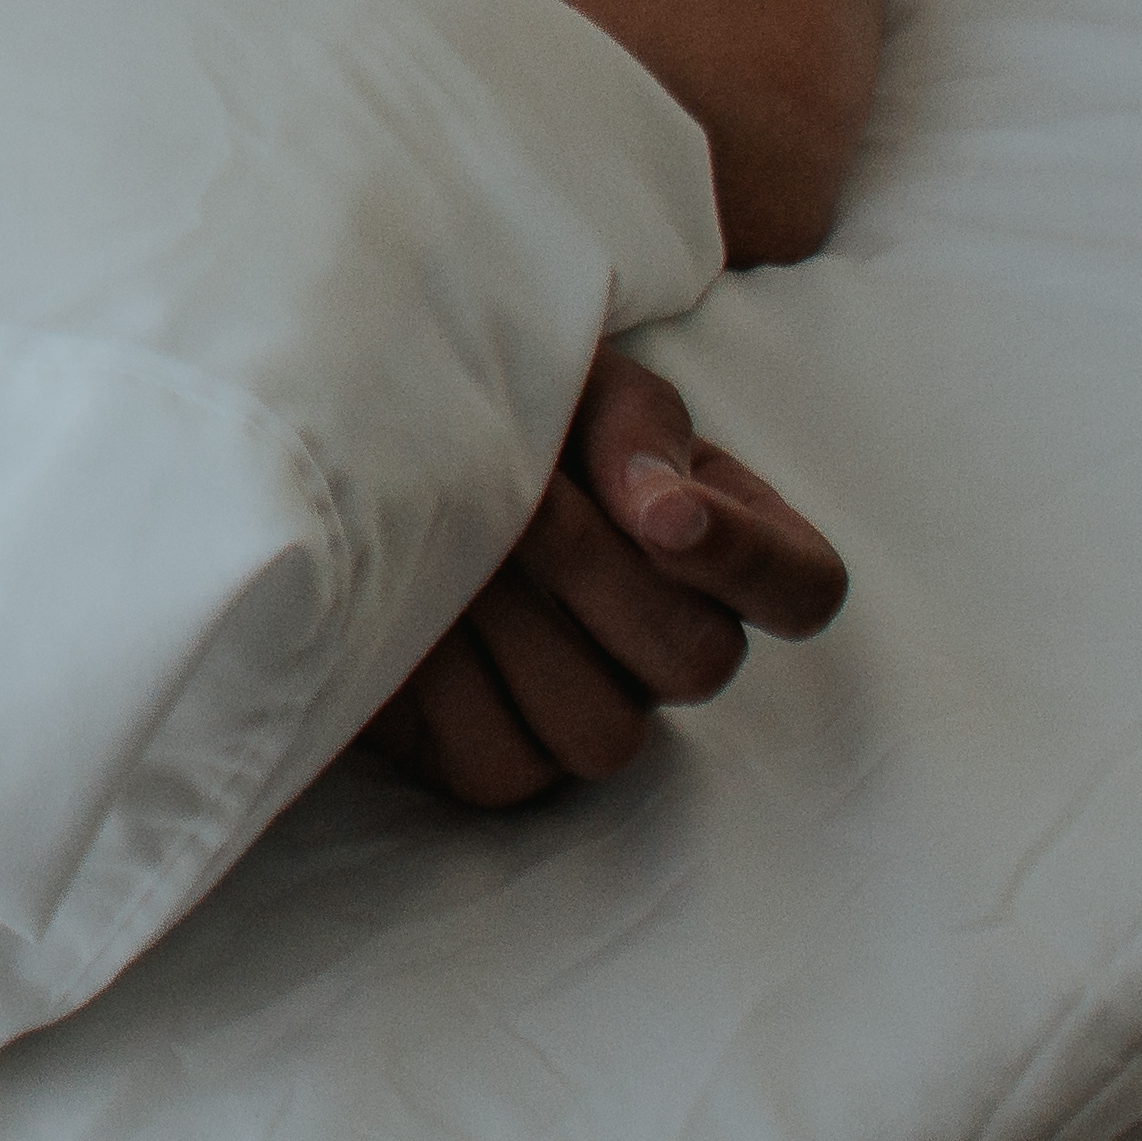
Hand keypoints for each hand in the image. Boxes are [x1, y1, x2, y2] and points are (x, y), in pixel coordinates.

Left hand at [359, 349, 851, 809]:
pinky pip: (499, 762)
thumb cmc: (473, 400)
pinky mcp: (488, 760)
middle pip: (699, 662)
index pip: (803, 586)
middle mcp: (666, 643)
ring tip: (448, 542)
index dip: (749, 560)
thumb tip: (668, 509)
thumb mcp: (565, 378)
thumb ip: (634, 424)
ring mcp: (585, 712)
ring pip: (603, 730)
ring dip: (514, 622)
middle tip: (510, 494)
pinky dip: (444, 684)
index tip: (664, 510)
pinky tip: (407, 603)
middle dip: (592, 568)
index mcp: (714, 541)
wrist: (338, 443)